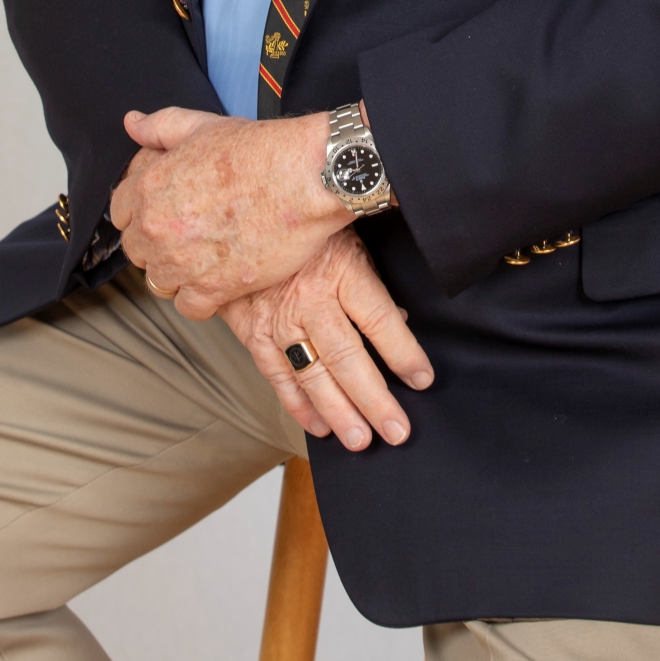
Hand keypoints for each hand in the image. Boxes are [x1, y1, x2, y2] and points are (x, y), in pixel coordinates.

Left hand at [109, 105, 349, 318]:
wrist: (305, 178)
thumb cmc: (261, 151)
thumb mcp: (202, 126)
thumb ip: (160, 126)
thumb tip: (131, 123)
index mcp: (149, 186)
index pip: (119, 213)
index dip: (143, 212)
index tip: (165, 212)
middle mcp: (158, 227)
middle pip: (137, 251)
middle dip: (158, 243)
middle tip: (191, 234)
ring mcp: (182, 262)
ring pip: (159, 281)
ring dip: (178, 273)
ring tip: (206, 257)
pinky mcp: (212, 288)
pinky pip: (188, 307)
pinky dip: (202, 298)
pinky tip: (220, 279)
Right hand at [222, 226, 433, 450]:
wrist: (236, 219)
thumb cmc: (304, 230)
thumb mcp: (345, 239)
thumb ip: (370, 281)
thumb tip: (399, 319)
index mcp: (342, 270)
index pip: (380, 321)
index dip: (404, 353)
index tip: (422, 379)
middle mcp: (311, 299)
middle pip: (348, 358)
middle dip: (374, 400)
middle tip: (397, 431)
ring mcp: (279, 319)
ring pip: (314, 374)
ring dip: (339, 412)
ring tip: (361, 440)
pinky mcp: (255, 333)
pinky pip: (279, 376)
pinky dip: (298, 405)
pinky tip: (319, 426)